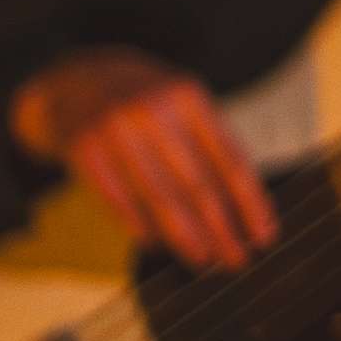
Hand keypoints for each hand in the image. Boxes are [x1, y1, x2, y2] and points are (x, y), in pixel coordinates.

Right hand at [11, 47, 280, 270]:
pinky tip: (158, 244)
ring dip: (186, 236)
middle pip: (197, 184)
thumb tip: (242, 212)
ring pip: (160, 197)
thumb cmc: (144, 102)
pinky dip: (142, 226)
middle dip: (222, 229)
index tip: (264, 236)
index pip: (230, 159)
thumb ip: (210, 147)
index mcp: (189, 96)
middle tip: (236, 260)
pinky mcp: (84, 149)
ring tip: (204, 260)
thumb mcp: (182, 105)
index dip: (250, 203)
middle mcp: (154, 109)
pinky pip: (120, 200)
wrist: (76, 80)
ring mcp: (116, 129)